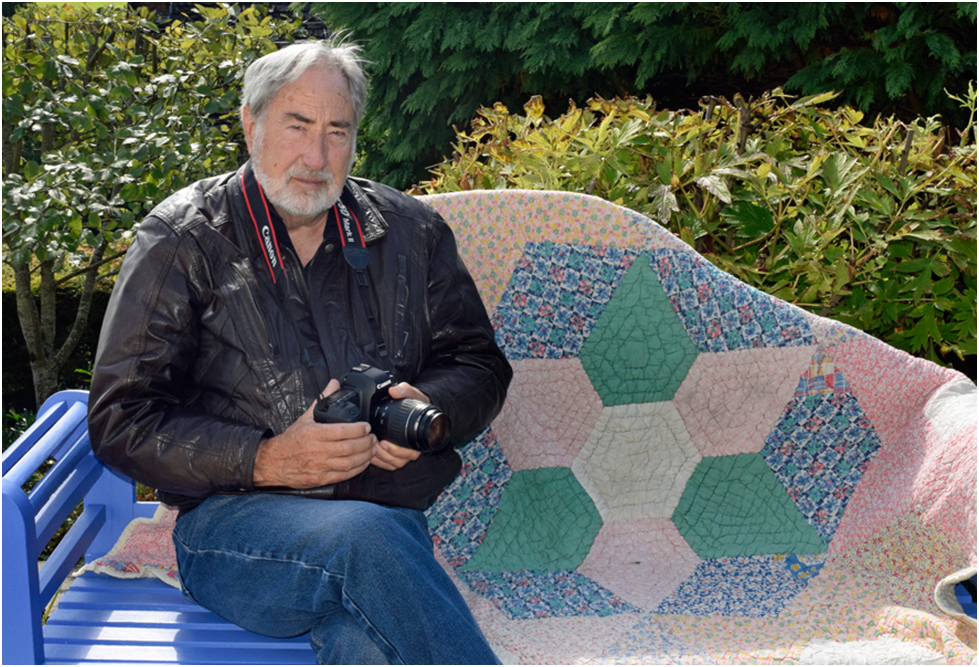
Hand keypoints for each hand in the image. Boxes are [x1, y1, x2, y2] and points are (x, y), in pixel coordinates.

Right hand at [253, 380, 376, 487]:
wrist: (274, 462)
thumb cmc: (292, 439)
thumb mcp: (305, 417)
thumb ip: (322, 400)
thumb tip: (334, 384)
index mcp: (313, 433)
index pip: (341, 431)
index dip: (358, 430)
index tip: (367, 427)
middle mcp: (316, 450)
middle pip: (348, 448)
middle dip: (366, 443)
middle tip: (374, 438)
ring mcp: (319, 466)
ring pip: (348, 463)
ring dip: (364, 456)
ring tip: (372, 449)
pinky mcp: (320, 479)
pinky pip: (343, 475)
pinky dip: (356, 469)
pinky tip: (363, 463)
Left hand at [369, 383, 426, 471]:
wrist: (416, 409)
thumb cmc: (416, 404)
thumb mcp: (413, 394)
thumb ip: (405, 390)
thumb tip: (393, 390)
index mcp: (418, 436)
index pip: (411, 452)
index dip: (398, 451)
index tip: (384, 443)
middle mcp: (413, 448)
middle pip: (400, 461)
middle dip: (385, 455)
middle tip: (374, 444)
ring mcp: (405, 453)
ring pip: (394, 464)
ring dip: (381, 458)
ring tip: (371, 448)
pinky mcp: (397, 456)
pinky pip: (389, 465)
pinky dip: (379, 462)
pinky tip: (371, 454)